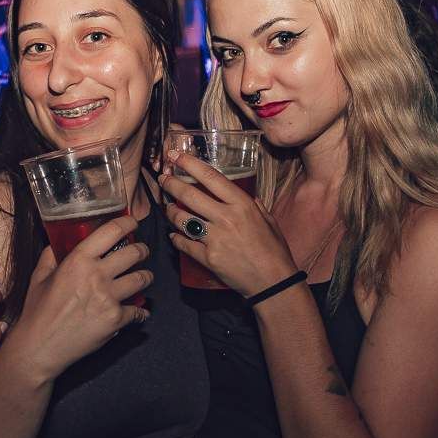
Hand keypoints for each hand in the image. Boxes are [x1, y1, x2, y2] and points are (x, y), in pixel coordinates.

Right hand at [0, 217, 150, 383]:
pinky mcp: (116, 320)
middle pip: (134, 253)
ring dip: (146, 277)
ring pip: (142, 279)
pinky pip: (138, 310)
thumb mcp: (39, 277)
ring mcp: (109, 298)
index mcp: (78, 260)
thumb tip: (57, 242)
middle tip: (141, 252)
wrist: (40, 347)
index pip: (112, 231)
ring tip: (144, 277)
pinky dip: (140, 311)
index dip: (128, 223)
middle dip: (142, 250)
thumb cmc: (38, 311)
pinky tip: (139, 311)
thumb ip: (51, 256)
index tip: (133, 222)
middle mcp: (97, 275)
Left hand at [158, 150, 296, 296]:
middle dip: (171, 184)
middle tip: (162, 179)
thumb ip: (254, 205)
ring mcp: (214, 238)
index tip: (175, 155)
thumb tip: (245, 195)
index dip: (190, 164)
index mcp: (242, 205)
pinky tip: (173, 235)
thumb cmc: (274, 250)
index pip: (210, 177)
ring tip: (168, 207)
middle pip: (189, 195)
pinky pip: (184, 243)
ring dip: (170, 211)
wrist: (273, 282)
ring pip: (182, 219)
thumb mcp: (268, 220)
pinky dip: (176, 238)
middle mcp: (226, 218)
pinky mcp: (207, 258)